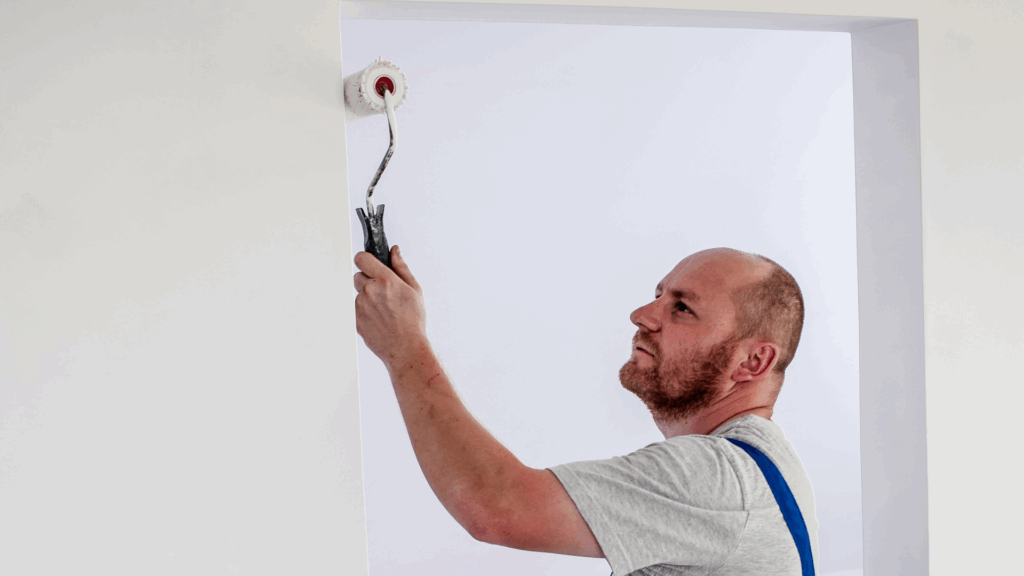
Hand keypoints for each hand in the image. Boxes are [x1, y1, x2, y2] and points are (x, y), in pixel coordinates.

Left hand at [353, 245, 427, 368]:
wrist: (405, 348)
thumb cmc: (413, 321)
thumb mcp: (414, 290)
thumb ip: (401, 267)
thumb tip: (395, 251)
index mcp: (385, 280)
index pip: (361, 258)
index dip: (366, 260)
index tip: (370, 265)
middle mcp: (369, 290)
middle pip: (358, 275)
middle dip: (368, 281)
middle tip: (383, 293)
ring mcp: (360, 305)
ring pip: (358, 293)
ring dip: (367, 298)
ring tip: (383, 310)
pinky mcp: (354, 318)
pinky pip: (355, 308)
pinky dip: (364, 311)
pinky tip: (378, 319)